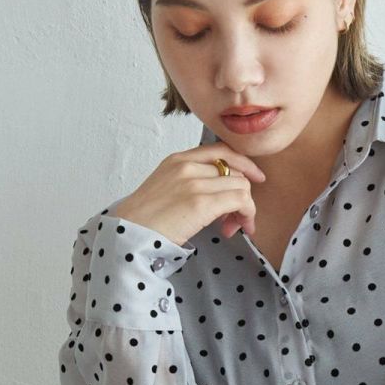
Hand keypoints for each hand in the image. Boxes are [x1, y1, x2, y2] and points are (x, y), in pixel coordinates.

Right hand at [109, 141, 267, 245]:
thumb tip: (220, 198)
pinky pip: (240, 201)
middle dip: (243, 196)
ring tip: (234, 228)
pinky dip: (246, 214)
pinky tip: (237, 228)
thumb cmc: (145, 219)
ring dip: (245, 210)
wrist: (129, 233)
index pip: (221, 151)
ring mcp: (195, 183)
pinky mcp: (202, 202)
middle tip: (237, 219)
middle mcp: (188, 166)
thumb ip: (191, 183)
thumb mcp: (166, 188)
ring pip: (242, 186)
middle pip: (235, 172)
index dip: (244, 164)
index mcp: (178, 160)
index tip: (255, 178)